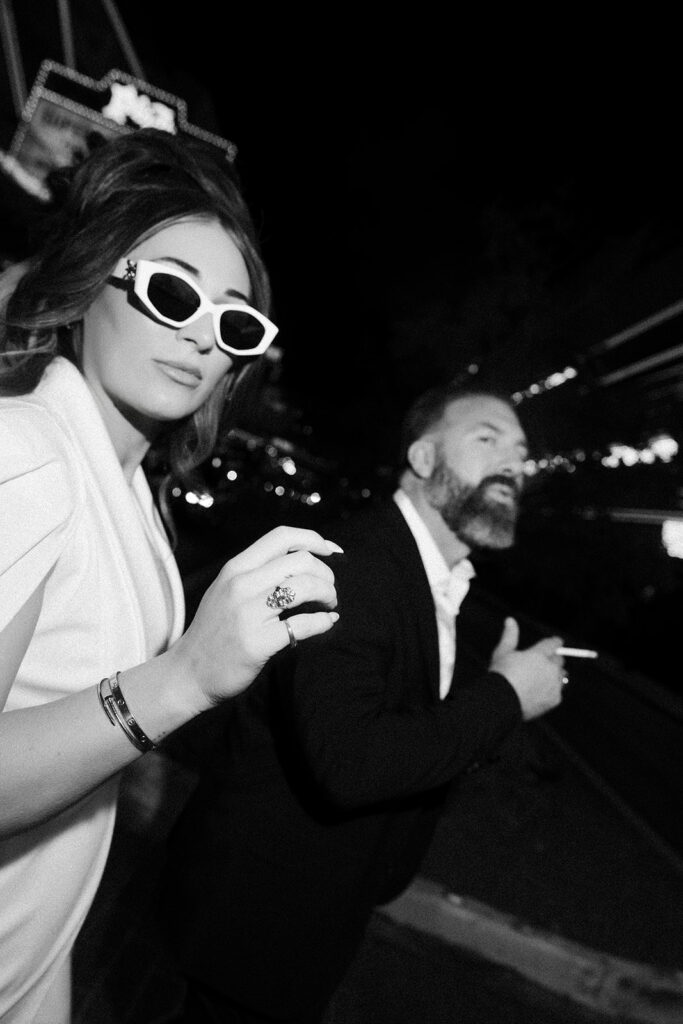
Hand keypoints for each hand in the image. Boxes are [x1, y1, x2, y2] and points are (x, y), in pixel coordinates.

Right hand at [168, 526, 340, 708]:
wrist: (188, 673)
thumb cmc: (214, 631)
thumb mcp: (226, 590)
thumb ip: (257, 573)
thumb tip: (303, 559)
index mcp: (235, 568)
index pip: (281, 537)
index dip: (313, 539)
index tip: (331, 551)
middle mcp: (241, 585)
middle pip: (301, 561)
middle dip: (326, 574)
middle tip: (329, 590)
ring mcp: (248, 614)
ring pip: (305, 588)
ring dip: (328, 594)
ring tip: (329, 604)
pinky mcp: (258, 642)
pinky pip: (303, 624)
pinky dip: (323, 621)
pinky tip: (327, 622)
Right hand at [489, 617, 564, 720]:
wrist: (501, 702)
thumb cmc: (500, 675)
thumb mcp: (502, 652)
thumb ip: (510, 636)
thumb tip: (510, 619)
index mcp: (539, 653)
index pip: (554, 644)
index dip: (555, 643)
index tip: (555, 643)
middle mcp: (550, 667)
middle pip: (559, 660)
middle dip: (552, 660)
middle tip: (540, 664)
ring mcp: (554, 684)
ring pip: (560, 676)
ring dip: (553, 675)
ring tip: (538, 680)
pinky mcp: (555, 699)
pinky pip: (558, 691)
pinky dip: (551, 691)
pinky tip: (538, 692)